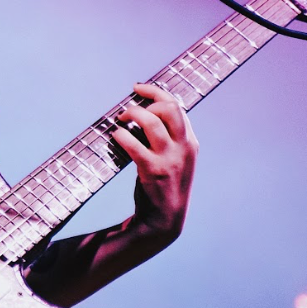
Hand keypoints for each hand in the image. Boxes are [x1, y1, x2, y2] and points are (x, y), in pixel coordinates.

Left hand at [111, 82, 197, 241]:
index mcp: (190, 142)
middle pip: (170, 108)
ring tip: (120, 120)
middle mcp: (184, 147)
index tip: (138, 88)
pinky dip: (122, 135)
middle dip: (147, 100)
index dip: (156, 93)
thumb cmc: (164, 185)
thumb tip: (141, 113)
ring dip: (132, 114)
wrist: (164, 219)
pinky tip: (116, 136)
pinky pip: (134, 144)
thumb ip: (166, 138)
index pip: (177, 106)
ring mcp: (170, 159)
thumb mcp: (174, 159)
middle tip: (129, 108)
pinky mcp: (154, 170)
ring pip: (152, 121)